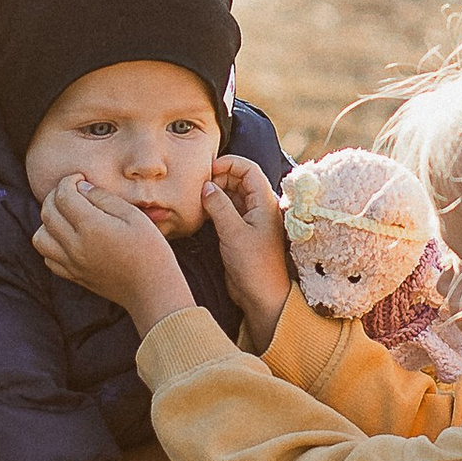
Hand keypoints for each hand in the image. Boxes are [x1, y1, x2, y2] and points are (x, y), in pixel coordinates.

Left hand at [33, 174, 195, 333]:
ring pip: (40, 237)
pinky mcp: (74, 277)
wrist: (153, 290)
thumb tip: (81, 187)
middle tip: (71, 191)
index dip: (69, 181)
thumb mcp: (134, 216)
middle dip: (55, 195)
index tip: (80, 179)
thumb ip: (104, 198)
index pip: (63, 195)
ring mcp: (72, 264)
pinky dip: (51, 245)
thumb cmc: (150, 250)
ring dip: (48, 222)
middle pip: (48, 213)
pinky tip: (68, 239)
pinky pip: (48, 259)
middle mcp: (75, 246)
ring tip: (66, 216)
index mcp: (91, 227)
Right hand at [204, 159, 292, 348]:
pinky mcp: (240, 233)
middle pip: (239, 179)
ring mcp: (250, 220)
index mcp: (265, 202)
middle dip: (219, 177)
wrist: (262, 296)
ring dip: (215, 193)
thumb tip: (206, 186)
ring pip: (231, 195)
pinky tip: (201, 211)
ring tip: (197, 197)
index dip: (229, 164)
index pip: (248, 169)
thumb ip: (219, 206)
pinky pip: (227, 211)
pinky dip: (214, 207)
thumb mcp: (234, 233)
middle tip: (198, 185)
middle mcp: (259, 207)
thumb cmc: (254, 266)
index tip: (208, 170)